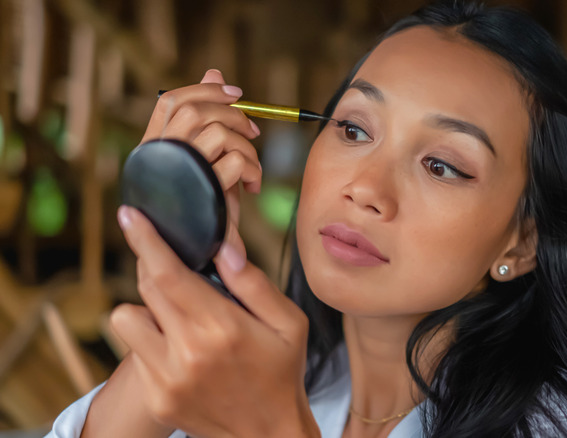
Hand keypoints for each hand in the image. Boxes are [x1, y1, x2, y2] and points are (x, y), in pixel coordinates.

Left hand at [111, 206, 318, 437]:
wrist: (269, 435)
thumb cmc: (282, 373)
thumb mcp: (289, 323)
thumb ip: (254, 283)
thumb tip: (224, 248)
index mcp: (222, 327)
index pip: (169, 272)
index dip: (145, 240)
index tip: (129, 215)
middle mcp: (187, 352)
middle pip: (145, 287)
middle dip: (153, 267)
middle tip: (175, 268)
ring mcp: (166, 378)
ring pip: (125, 318)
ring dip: (146, 309)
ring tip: (177, 318)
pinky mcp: (156, 396)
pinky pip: (133, 352)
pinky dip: (150, 341)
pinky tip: (180, 349)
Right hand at [143, 69, 261, 232]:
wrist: (200, 255)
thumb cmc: (205, 204)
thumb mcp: (208, 159)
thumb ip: (209, 118)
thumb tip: (215, 70)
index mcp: (154, 149)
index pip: (170, 101)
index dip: (204, 89)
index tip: (237, 94)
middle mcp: (159, 159)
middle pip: (194, 111)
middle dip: (233, 114)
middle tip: (252, 133)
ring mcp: (179, 175)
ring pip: (217, 132)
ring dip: (245, 147)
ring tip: (252, 168)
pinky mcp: (202, 192)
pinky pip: (234, 161)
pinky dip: (252, 170)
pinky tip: (253, 187)